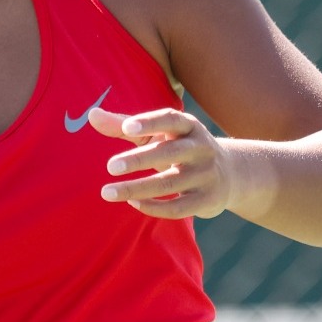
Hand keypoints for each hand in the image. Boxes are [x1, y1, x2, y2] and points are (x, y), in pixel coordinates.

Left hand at [86, 107, 246, 219]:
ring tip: (107, 192)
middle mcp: (201, 148)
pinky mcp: (207, 199)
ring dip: (137, 188)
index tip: (127, 129)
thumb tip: (91, 114)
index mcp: (189, 126)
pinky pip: (178, 207)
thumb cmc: (180, 148)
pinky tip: (132, 202)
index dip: (150, 122)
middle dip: (139, 159)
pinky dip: (154, 207)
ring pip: (170, 183)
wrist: (230, 174)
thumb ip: (123, 125)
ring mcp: (207, 175)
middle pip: (169, 152)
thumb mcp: (158, 134)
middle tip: (110, 166)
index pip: (171, 119)